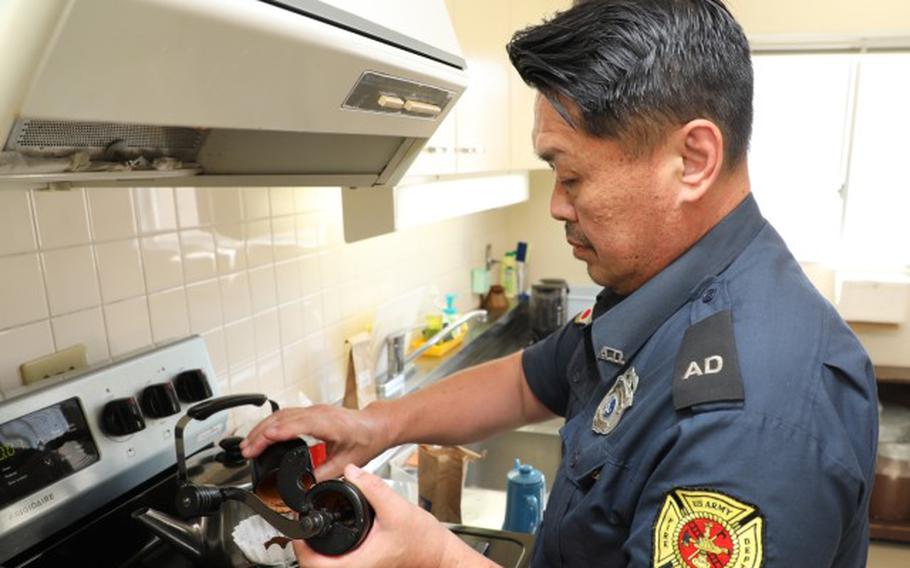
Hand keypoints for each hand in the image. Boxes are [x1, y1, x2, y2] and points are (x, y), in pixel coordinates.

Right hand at [240, 404, 389, 479]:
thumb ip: (325, 474)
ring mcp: (314, 410)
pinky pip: (286, 415)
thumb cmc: (366, 439)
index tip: (258, 444)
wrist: (375, 425)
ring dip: (262, 429)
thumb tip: (305, 486)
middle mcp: (318, 413)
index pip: (295, 425)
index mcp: (327, 424)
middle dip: (260, 434)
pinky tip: (262, 435)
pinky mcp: (311, 412)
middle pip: (282, 419)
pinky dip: (271, 425)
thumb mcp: (347, 462)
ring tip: (248, 445)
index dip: (275, 434)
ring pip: (281, 415)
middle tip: (246, 451)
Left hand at [293, 464, 496, 567]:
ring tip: (313, 528)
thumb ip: (372, 487)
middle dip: (304, 547)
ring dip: (316, 550)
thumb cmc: (423, 541)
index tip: (297, 528)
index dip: (299, 546)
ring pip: (327, 566)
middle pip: (315, 567)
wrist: (439, 553)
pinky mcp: (366, 564)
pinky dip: (330, 551)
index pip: (314, 565)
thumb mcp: (396, 508)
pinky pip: (340, 562)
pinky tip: (334, 533)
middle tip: (301, 526)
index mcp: (357, 563)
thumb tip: (351, 471)